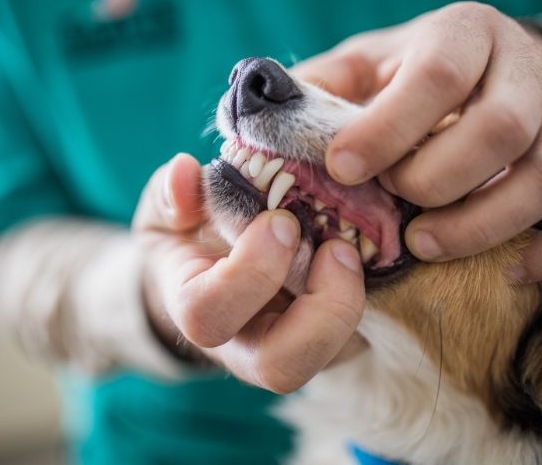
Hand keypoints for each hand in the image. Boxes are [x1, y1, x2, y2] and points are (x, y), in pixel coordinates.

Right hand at [132, 153, 366, 392]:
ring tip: (352, 249)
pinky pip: (358, 339)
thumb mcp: (168, 211)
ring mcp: (288, 348)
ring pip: (329, 360)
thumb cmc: (189, 239)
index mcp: (196, 309)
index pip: (210, 316)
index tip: (281, 220)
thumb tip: (185, 172)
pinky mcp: (326, 342)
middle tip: (337, 248)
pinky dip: (373, 299)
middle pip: (281, 368)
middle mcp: (243, 345)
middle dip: (319, 308)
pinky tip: (369, 254)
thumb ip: (171, 194)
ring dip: (351, 304)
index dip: (250, 273)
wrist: (209, 273)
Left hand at [293, 2, 541, 282]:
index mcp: (465, 34)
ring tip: (428, 245)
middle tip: (396, 208)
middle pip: (500, 128)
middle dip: (438, 180)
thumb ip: (319, 88)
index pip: (437, 76)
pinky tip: (509, 270)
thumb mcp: (364, 66)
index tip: (343, 167)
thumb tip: (258, 120)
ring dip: (486, 222)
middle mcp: (528, 67)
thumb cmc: (415, 75)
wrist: (493, 68)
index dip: (389, 127)